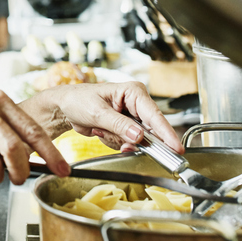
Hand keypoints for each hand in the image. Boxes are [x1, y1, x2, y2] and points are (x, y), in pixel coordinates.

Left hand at [21, 81, 182, 152]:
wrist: (64, 107)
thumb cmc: (78, 100)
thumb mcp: (97, 112)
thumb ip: (119, 125)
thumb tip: (139, 136)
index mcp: (133, 92)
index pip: (154, 115)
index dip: (166, 133)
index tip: (176, 148)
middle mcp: (136, 103)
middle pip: (150, 130)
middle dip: (132, 139)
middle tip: (120, 141)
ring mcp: (131, 117)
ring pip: (137, 140)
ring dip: (118, 140)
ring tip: (101, 129)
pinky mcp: (125, 128)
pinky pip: (127, 143)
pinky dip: (113, 141)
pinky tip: (101, 131)